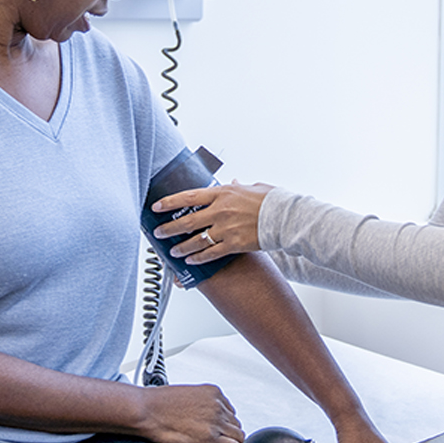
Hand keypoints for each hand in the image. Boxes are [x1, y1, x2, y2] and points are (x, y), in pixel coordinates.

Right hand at [135, 383, 245, 442]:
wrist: (146, 410)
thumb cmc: (157, 403)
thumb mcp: (185, 395)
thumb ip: (198, 403)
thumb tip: (200, 415)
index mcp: (213, 392)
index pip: (230, 410)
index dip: (226, 422)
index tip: (221, 430)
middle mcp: (218, 405)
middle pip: (235, 423)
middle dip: (230, 433)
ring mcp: (216, 421)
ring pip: (238, 435)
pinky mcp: (211, 438)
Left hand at [152, 182, 273, 264]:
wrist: (286, 218)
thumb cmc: (273, 201)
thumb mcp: (254, 187)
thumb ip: (239, 186)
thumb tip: (233, 182)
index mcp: (223, 193)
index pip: (189, 197)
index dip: (169, 202)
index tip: (157, 206)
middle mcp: (220, 211)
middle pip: (187, 221)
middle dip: (169, 229)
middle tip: (159, 233)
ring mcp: (226, 228)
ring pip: (196, 240)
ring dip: (181, 247)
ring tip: (173, 252)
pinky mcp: (233, 244)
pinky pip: (211, 253)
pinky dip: (199, 258)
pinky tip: (191, 261)